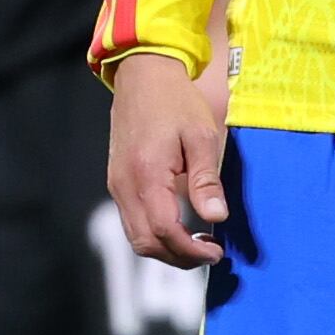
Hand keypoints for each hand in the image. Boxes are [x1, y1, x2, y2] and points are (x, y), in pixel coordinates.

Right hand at [107, 50, 230, 266]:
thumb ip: (206, 180)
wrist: (143, 76)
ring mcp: (117, 185)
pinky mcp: (117, 182)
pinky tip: (179, 227)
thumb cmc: (175, 101)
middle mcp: (125, 185)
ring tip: (197, 244)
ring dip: (166, 249)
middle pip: (146, 243)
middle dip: (179, 258)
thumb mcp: (201, 136)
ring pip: (136, 237)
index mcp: (147, 174)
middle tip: (209, 253)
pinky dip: (155, 234)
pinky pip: (132, 222)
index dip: (191, 250)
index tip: (216, 252)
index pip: (165, 231)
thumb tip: (217, 217)